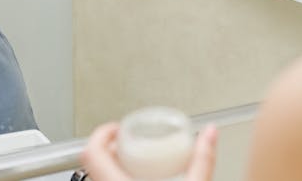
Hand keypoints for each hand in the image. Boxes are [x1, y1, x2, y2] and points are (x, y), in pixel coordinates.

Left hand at [81, 122, 217, 180]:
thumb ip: (202, 160)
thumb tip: (210, 133)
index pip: (90, 150)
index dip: (101, 132)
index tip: (117, 127)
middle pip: (94, 161)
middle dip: (113, 147)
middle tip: (129, 142)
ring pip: (98, 175)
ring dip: (113, 164)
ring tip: (133, 160)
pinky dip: (116, 176)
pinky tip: (135, 178)